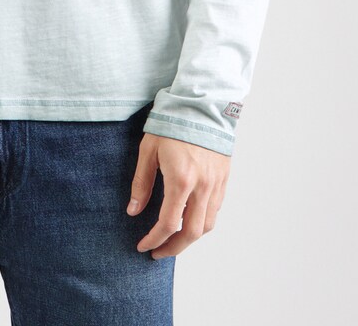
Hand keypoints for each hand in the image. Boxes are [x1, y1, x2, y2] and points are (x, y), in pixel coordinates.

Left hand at [127, 133, 229, 257]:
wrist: (202, 104)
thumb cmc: (172, 124)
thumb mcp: (148, 150)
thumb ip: (141, 183)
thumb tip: (133, 210)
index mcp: (181, 180)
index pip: (169, 224)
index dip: (154, 240)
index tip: (143, 246)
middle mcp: (202, 186)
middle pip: (192, 233)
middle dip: (174, 248)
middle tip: (159, 252)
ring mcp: (216, 183)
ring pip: (208, 225)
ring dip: (190, 238)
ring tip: (174, 240)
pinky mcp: (224, 178)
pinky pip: (216, 210)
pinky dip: (203, 221)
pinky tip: (190, 219)